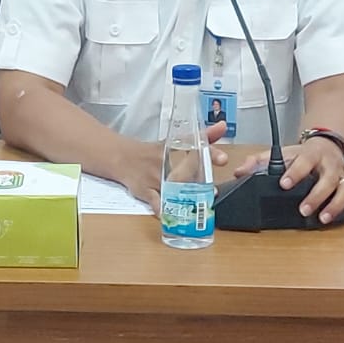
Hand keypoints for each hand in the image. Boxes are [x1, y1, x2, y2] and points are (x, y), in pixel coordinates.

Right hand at [115, 121, 229, 207]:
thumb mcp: (175, 141)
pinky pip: (154, 202)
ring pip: (172, 189)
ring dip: (185, 198)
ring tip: (199, 205)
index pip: (194, 147)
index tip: (223, 159)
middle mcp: (164, 161)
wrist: (120, 157)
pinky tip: (172, 217)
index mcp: (173, 147)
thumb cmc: (150, 151)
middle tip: (213, 191)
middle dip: (200, 182)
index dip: (210, 153)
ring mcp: (154, 177)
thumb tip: (223, 125)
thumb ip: (203, 137)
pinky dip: (163, 210)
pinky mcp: (144, 190)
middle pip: (186, 172)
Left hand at [233, 138, 343, 229]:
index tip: (284, 183)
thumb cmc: (305, 154)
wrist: (330, 145)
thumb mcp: (283, 152)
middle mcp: (330, 167)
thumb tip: (240, 172)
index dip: (295, 172)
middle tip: (303, 209)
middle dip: (316, 196)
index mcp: (312, 154)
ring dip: (336, 206)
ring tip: (323, 219)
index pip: (304, 161)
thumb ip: (260, 161)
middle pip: (327, 180)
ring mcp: (341, 178)